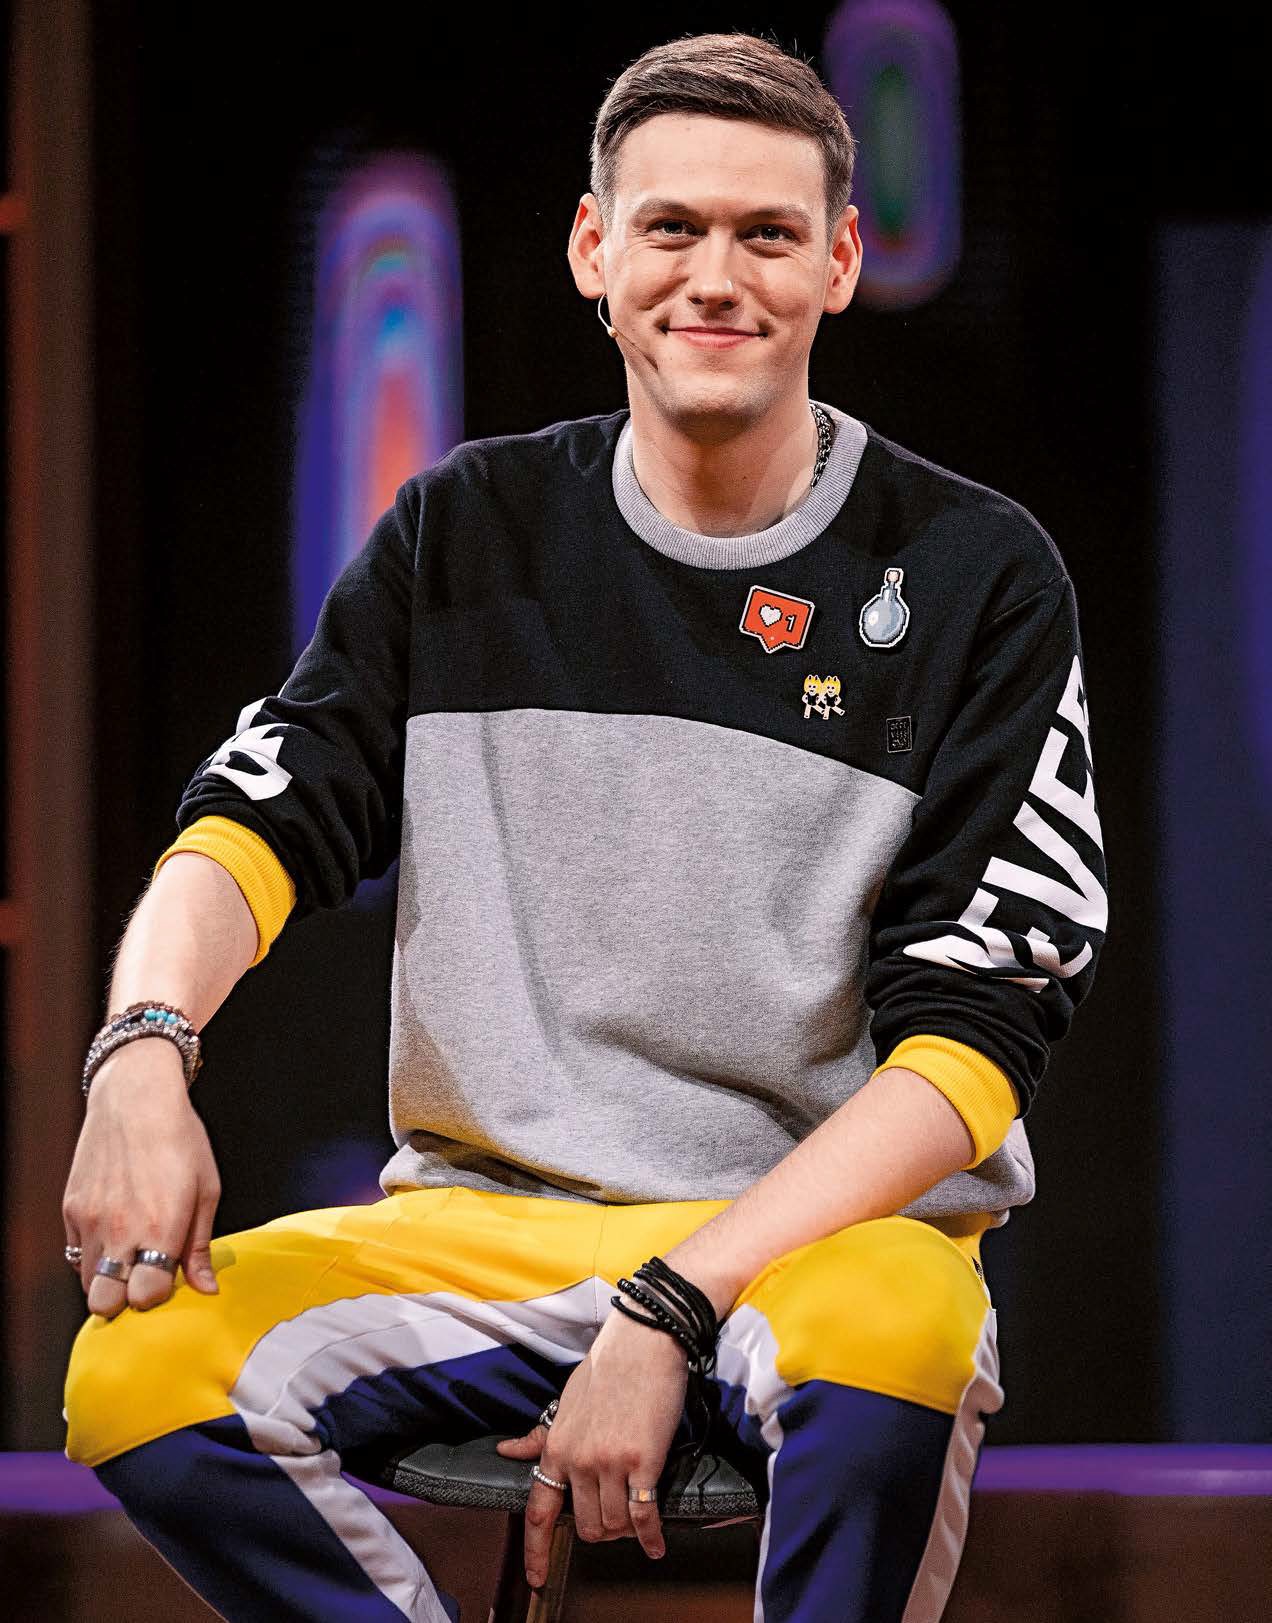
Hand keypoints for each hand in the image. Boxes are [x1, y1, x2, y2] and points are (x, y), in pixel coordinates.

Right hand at [63, 1040, 222, 1317]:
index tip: (169, 1280)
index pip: (146, 1298)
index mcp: (158, 1228)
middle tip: (145, 1279)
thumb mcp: (206, 1190)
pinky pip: (75, 1254)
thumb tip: (206, 1289)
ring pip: (86, 1283)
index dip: (159, 1297)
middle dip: (125, 1301)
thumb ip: (200, 1246)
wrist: (135, 1097)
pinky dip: (93, 1255)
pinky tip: (115, 1235)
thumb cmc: (180, 1140)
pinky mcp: (71, 1209)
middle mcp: (118, 1231)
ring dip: (108, 1279)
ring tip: (132, 1256)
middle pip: (105, 1304)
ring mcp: (89, 1221)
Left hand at [495, 1308, 689, 1589]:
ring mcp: (610, 1463)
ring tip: (637, 1518)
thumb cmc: (608, 1367)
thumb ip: (540, 1434)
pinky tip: (656, 1544)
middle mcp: (579, 1460)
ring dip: (626, 1530)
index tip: (537, 1578)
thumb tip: (507, 1450)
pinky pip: (644, 1516)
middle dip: (603, 1530)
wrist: (643, 1341)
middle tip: (617, 1518)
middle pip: (586, 1526)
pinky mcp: (643, 1462)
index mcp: (556, 1446)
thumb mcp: (566, 1401)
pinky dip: (651, 1537)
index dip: (537, 1552)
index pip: (539, 1510)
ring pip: (614, 1524)